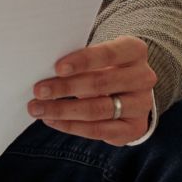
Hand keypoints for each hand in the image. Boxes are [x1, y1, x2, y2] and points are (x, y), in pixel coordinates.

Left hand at [29, 35, 154, 145]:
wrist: (128, 90)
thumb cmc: (103, 67)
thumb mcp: (96, 56)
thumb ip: (77, 61)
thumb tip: (43, 71)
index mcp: (135, 51)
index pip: (109, 54)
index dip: (83, 61)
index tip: (57, 67)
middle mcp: (143, 77)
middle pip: (101, 83)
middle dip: (65, 88)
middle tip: (39, 91)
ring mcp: (141, 105)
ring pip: (98, 109)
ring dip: (63, 110)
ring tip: (37, 108)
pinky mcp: (134, 128)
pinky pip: (99, 130)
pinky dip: (71, 126)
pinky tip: (52, 120)